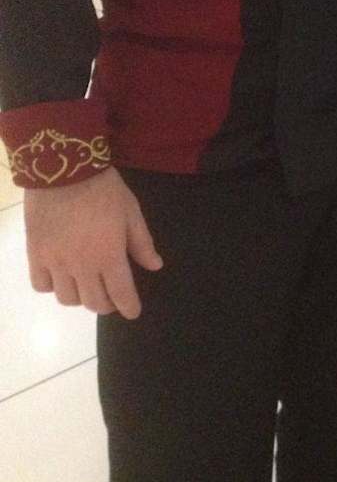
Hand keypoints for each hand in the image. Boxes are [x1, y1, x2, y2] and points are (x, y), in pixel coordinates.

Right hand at [24, 168, 161, 318]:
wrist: (64, 170)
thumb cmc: (103, 189)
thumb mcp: (131, 211)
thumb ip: (142, 242)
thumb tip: (155, 266)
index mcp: (109, 255)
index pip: (121, 293)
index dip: (128, 307)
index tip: (133, 311)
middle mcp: (82, 266)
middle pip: (93, 302)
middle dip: (107, 304)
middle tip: (112, 296)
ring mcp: (56, 263)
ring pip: (67, 298)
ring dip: (80, 298)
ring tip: (87, 285)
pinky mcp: (36, 255)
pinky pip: (41, 286)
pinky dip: (52, 287)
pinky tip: (61, 276)